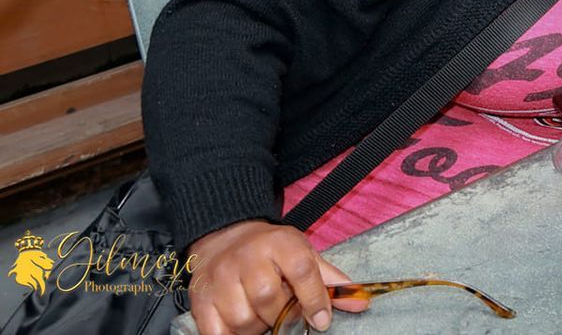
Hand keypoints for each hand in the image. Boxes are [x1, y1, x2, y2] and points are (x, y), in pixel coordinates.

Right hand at [187, 221, 367, 334]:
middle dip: (282, 316)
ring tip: (262, 318)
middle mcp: (248, 258)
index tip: (322, 321)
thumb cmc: (270, 250)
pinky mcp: (200, 299)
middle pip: (269, 298)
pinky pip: (216, 331)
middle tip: (284, 317)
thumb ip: (330, 279)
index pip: (303, 270)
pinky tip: (242, 328)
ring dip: (257, 328)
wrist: (225, 236)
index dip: (315, 299)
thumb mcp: (302, 253)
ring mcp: (221, 278)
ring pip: (243, 318)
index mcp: (280, 243)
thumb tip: (361, 303)